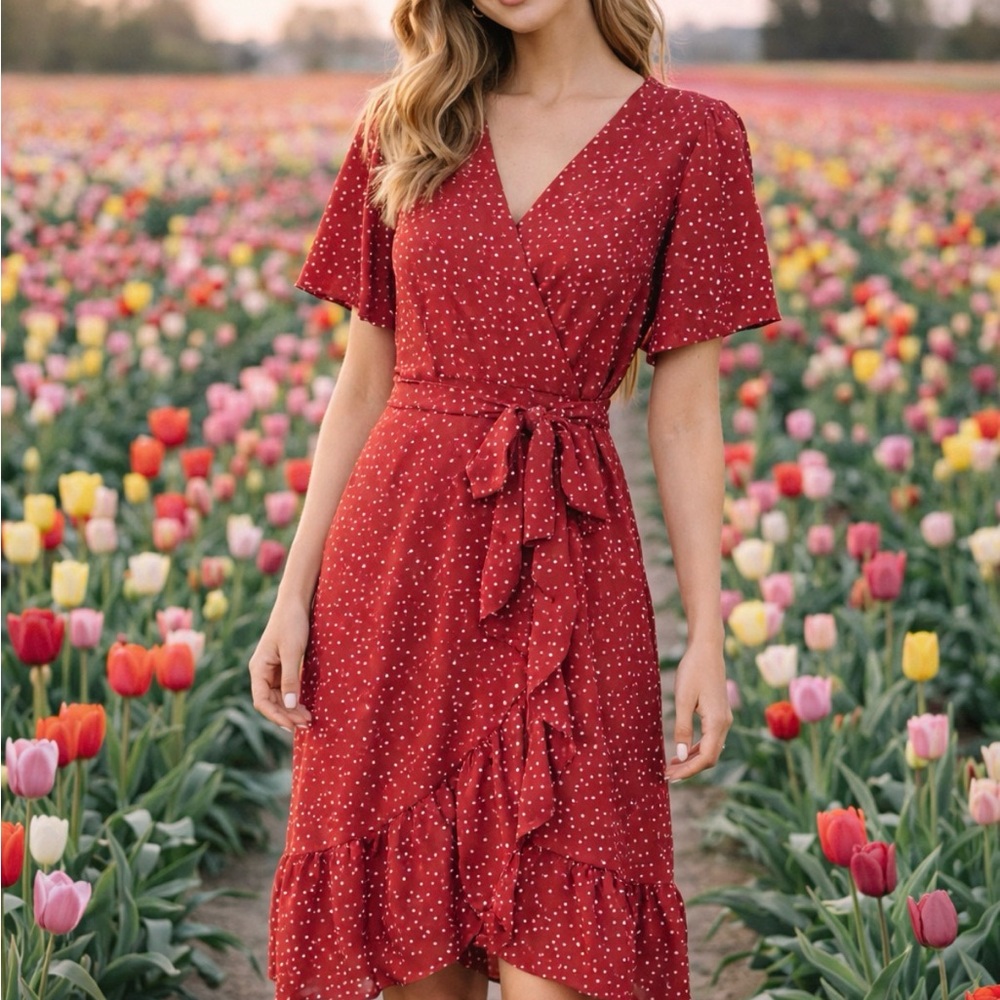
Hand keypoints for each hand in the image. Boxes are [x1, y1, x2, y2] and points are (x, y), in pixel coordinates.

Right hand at [248, 598, 313, 731]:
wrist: (295, 603)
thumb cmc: (291, 624)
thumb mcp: (292, 652)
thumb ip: (290, 678)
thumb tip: (290, 705)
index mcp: (259, 668)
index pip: (262, 701)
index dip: (276, 716)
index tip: (292, 725)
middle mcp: (262, 672)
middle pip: (270, 702)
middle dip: (286, 714)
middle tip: (306, 723)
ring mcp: (272, 670)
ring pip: (278, 697)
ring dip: (291, 709)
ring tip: (307, 718)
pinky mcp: (282, 666)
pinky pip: (286, 688)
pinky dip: (294, 698)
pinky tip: (304, 706)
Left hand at [664, 639, 731, 781]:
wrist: (707, 649)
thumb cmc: (693, 671)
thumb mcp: (683, 699)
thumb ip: (682, 728)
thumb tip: (679, 756)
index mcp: (717, 722)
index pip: (706, 757)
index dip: (688, 770)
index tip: (670, 776)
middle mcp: (724, 723)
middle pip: (710, 757)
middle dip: (689, 768)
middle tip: (667, 775)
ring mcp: (723, 719)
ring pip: (710, 749)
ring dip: (692, 760)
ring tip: (671, 766)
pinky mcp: (719, 714)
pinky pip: (710, 739)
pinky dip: (696, 748)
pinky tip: (682, 751)